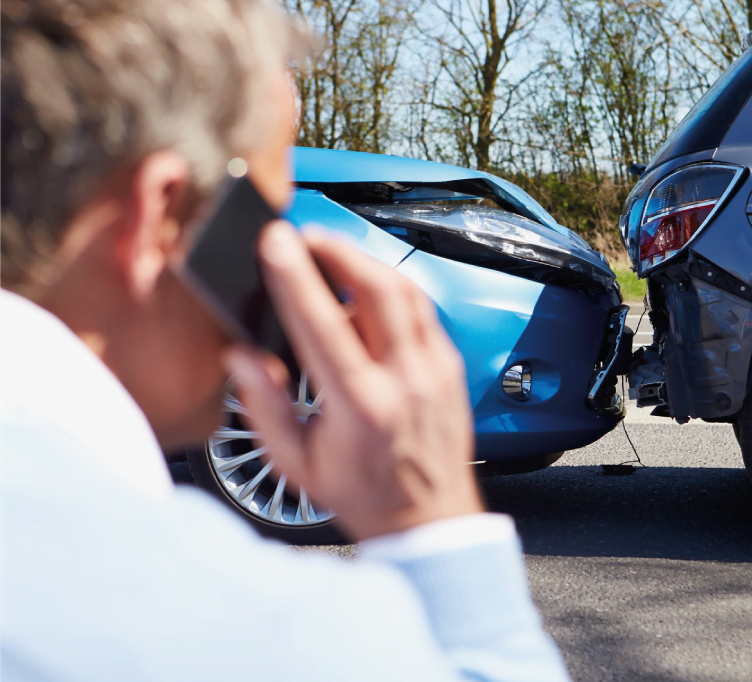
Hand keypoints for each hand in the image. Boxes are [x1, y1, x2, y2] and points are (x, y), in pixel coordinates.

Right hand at [223, 221, 482, 540]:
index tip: (275, 242)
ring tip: (332, 255)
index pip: (324, 323)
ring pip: (406, 291)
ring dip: (366, 262)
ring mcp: (435, 370)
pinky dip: (392, 290)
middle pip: (378, 288)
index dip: (295, 276)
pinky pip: (423, 310)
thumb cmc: (364, 495)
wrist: (430, 521)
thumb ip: (265, 407)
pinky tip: (367, 293)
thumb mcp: (297, 464)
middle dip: (337, 249)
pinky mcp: (451, 366)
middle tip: (305, 237)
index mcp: (361, 406)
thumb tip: (241, 357)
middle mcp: (405, 381)